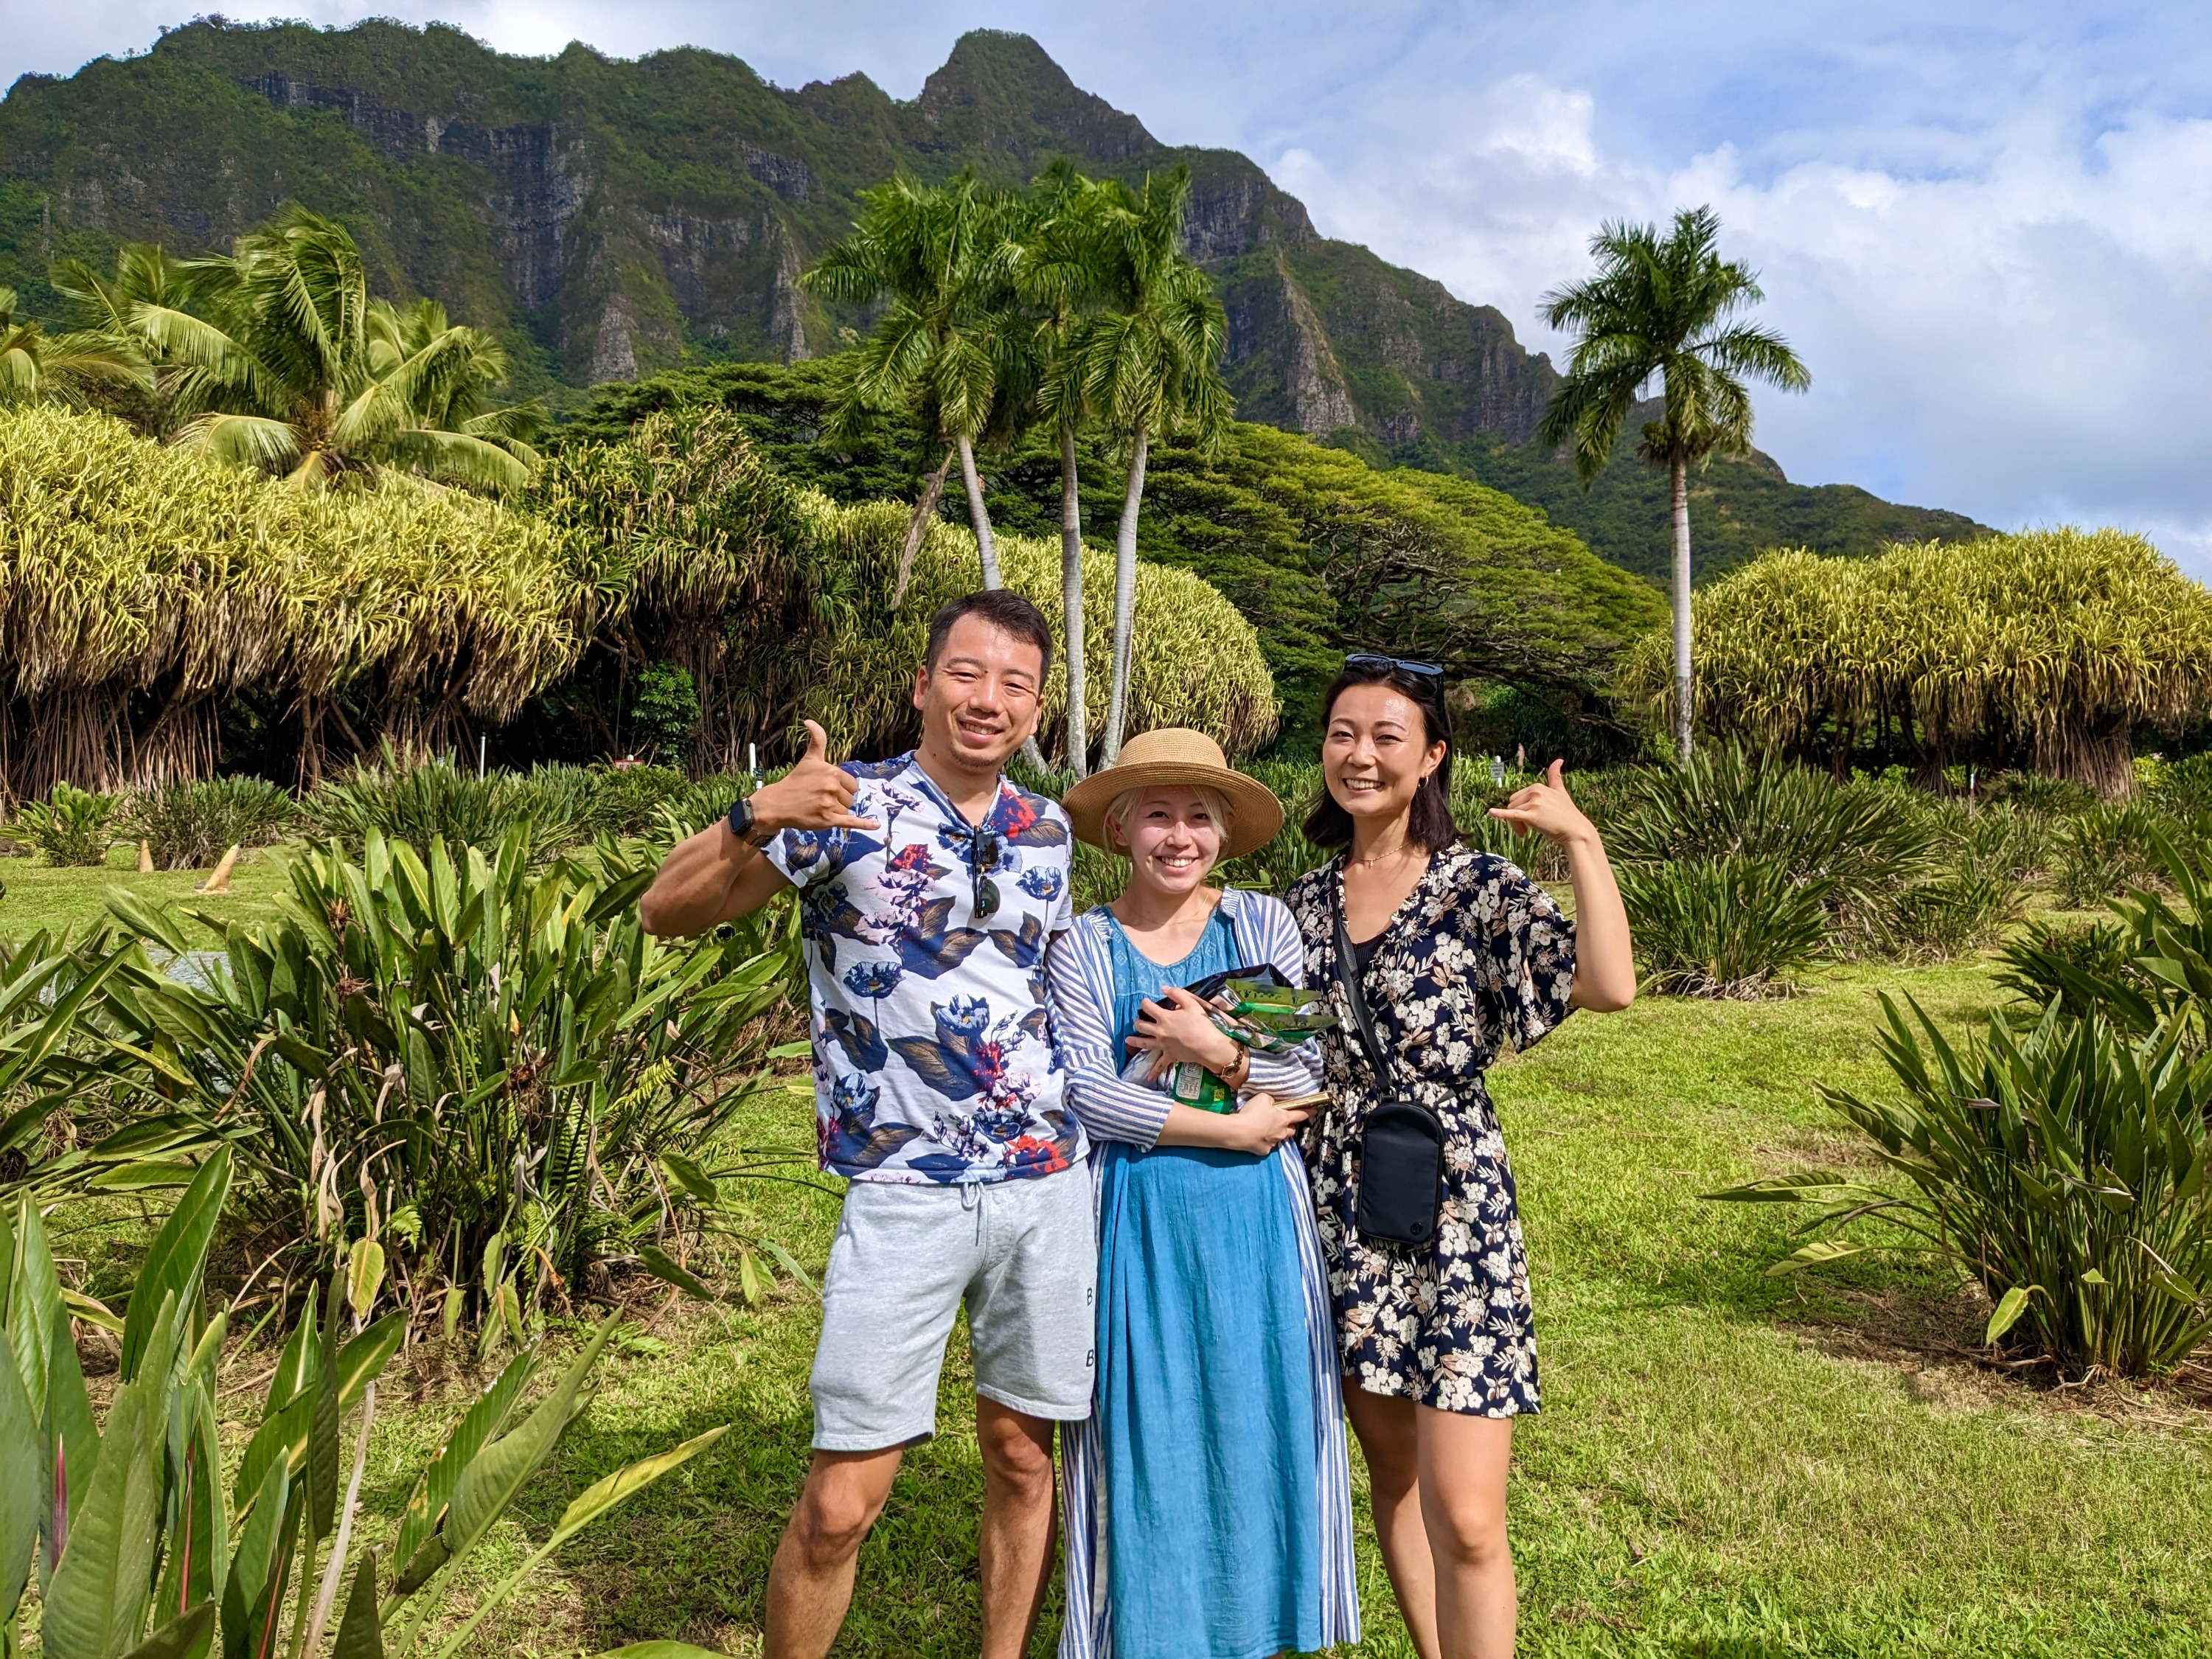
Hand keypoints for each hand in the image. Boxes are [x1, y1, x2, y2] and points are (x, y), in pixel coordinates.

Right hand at [747, 720, 880, 835]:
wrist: (778, 803)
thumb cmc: (796, 781)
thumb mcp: (809, 759)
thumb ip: (817, 740)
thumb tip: (809, 720)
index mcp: (832, 772)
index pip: (851, 784)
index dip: (841, 788)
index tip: (826, 789)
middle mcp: (832, 787)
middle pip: (850, 798)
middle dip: (838, 800)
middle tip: (820, 799)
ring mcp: (830, 804)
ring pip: (846, 810)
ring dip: (835, 812)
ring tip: (818, 808)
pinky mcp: (827, 820)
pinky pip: (851, 822)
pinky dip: (864, 824)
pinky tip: (875, 826)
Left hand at [1125, 985, 1240, 1071]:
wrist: (1208, 1045)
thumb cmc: (1201, 1023)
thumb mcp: (1191, 1004)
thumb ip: (1177, 993)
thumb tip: (1163, 988)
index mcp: (1164, 1018)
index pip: (1149, 1008)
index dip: (1145, 1003)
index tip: (1145, 1001)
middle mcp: (1160, 1031)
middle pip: (1142, 1026)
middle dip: (1138, 1021)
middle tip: (1137, 1019)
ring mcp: (1163, 1045)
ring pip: (1145, 1043)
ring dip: (1135, 1042)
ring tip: (1127, 1040)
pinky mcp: (1170, 1055)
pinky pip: (1160, 1065)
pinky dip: (1154, 1071)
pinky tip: (1148, 1077)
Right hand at [1219, 1092, 1313, 1155]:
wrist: (1239, 1131)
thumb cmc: (1252, 1113)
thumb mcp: (1262, 1098)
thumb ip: (1271, 1100)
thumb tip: (1273, 1103)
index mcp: (1284, 1118)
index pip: (1300, 1115)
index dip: (1308, 1112)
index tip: (1314, 1111)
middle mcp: (1282, 1132)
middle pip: (1292, 1130)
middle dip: (1289, 1126)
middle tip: (1281, 1122)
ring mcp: (1274, 1143)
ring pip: (1280, 1138)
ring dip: (1278, 1134)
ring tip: (1267, 1130)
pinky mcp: (1264, 1151)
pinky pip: (1268, 1146)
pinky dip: (1265, 1142)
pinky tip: (1257, 1138)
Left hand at [1489, 759, 1596, 845]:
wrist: (1576, 830)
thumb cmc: (1567, 813)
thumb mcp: (1560, 791)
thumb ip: (1555, 776)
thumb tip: (1559, 759)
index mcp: (1537, 786)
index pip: (1517, 798)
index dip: (1519, 810)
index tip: (1528, 822)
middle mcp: (1535, 792)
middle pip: (1512, 805)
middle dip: (1516, 819)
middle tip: (1526, 831)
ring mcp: (1533, 803)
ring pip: (1512, 814)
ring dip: (1516, 826)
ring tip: (1526, 834)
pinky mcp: (1532, 816)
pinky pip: (1512, 814)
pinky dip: (1500, 814)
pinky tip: (1491, 812)